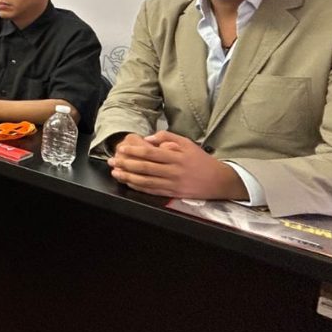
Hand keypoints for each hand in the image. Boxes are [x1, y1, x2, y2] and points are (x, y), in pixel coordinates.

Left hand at [107, 131, 247, 200]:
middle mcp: (174, 171)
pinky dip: (139, 187)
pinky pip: (152, 191)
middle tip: (112, 161)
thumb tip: (147, 138)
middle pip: (145, 168)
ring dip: (128, 177)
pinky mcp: (173, 193)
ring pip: (146, 181)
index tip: (121, 149)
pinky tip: (129, 183)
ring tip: (116, 173)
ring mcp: (173, 184)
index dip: (133, 151)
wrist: (219, 181)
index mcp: (176, 156)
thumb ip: (166, 137)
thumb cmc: (200, 160)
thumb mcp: (186, 143)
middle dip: (126, 164)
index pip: (150, 153)